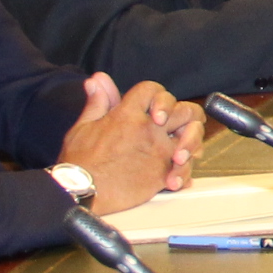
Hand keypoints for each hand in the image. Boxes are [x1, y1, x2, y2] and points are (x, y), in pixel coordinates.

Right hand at [61, 75, 197, 209]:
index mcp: (127, 115)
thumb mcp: (83, 126)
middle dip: (184, 114)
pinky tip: (177, 171)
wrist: (83, 193)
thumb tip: (97, 80)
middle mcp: (148, 129)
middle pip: (184, 110)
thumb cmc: (79, 162)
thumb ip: (98, 102)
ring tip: (180, 149)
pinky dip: (185, 170)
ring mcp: (159, 151)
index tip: (150, 107)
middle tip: (175, 125)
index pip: (152, 89)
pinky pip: (186, 168)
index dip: (154, 94)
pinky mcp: (162, 174)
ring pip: (193, 137)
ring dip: (192, 140)